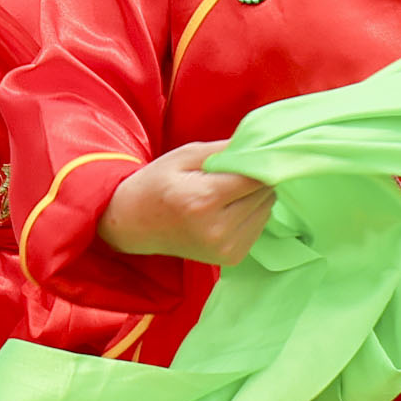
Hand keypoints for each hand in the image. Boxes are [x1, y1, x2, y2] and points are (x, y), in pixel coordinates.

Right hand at [102, 144, 279, 268]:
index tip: (251, 153)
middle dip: (255, 178)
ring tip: (226, 192)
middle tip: (231, 172)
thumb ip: (224, 149)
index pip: (255, 177)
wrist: (135, 224)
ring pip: (266, 210)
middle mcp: (217, 230)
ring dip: (255, 196)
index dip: (257, 162)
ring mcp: (225, 248)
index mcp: (203, 200)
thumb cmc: (157, 184)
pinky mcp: (231, 258)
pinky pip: (259, 226)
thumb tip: (262, 143)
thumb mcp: (184, 156)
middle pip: (264, 194)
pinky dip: (251, 214)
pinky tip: (228, 209)